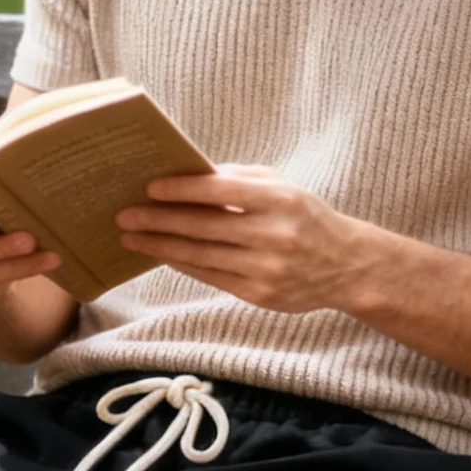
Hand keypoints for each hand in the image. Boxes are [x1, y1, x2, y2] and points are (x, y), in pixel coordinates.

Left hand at [116, 166, 367, 313]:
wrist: (347, 266)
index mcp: (281, 201)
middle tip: (124, 215)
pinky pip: (210, 276)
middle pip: (204, 226)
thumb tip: (186, 175)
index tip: (148, 187)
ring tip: (132, 237)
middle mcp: (275, 236)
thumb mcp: (282, 188)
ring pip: (201, 255)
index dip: (181, 190)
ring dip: (161, 246)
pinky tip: (161, 254)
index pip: (221, 191)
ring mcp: (267, 269)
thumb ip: (239, 179)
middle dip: (158, 220)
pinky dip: (183, 264)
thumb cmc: (305, 217)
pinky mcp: (260, 295)